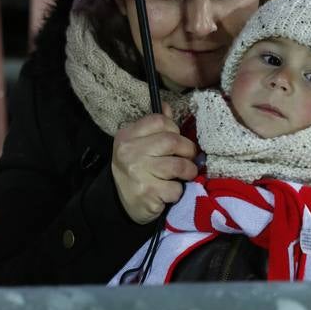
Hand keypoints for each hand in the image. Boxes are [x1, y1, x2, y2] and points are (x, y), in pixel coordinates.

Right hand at [112, 102, 197, 223]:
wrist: (121, 202)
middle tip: (188, 158)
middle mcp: (130, 152)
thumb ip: (155, 127)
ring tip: (185, 174)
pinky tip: (171, 191)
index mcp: (127, 135)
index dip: (175, 129)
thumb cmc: (136, 169)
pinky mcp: (148, 192)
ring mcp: (138, 172)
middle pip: (172, 141)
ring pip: (178, 165)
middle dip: (188, 150)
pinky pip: (176, 188)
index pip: (159, 121)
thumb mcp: (139, 145)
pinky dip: (179, 191)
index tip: (177, 140)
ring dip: (188, 171)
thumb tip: (168, 107)